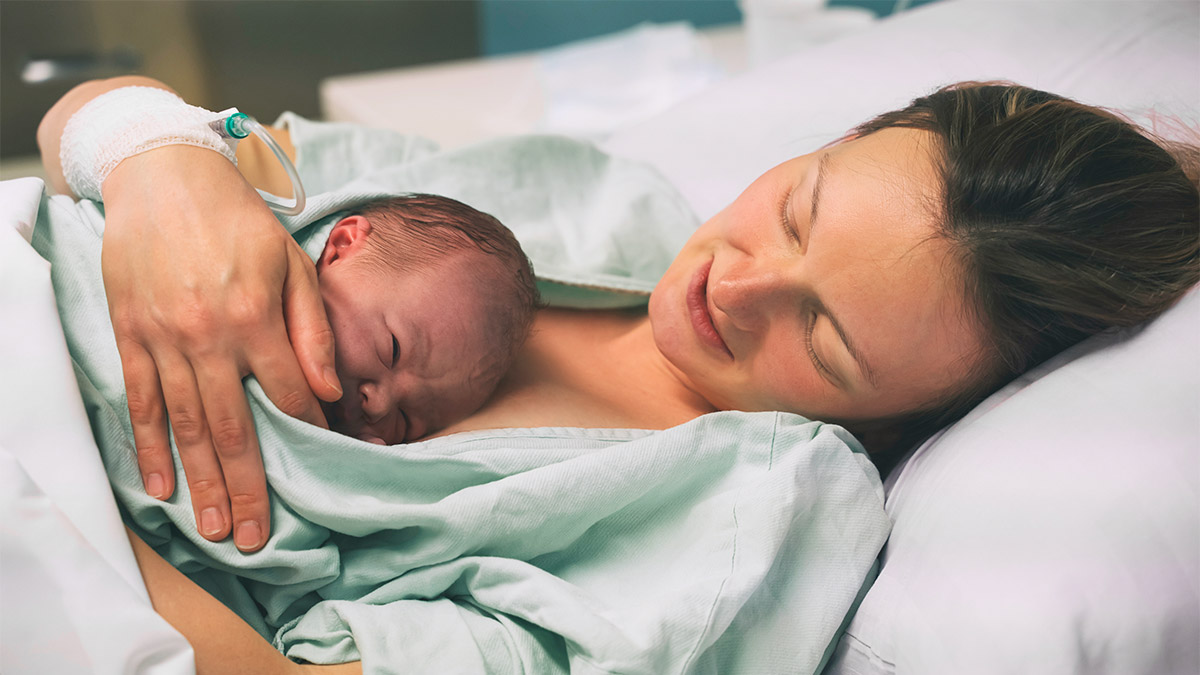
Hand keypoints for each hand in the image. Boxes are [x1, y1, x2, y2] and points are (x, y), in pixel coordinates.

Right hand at [101, 145, 341, 551]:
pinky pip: (141, 401)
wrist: (164, 177)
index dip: (305, 430)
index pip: (286, 393)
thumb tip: (328, 391)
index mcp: (255, 315)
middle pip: (232, 427)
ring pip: (185, 425)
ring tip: (213, 527)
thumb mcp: (291, 262)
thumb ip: (312, 328)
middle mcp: (207, 334)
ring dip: (200, 481)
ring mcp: (162, 338)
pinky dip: (149, 446)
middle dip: (247, 487)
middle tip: (254, 537)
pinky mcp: (130, 335)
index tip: (318, 467)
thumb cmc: (239, 222)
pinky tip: (160, 485)